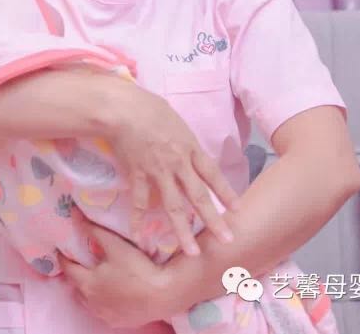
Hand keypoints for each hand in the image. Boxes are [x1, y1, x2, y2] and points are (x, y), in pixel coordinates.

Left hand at [57, 221, 178, 327]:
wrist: (163, 294)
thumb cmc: (137, 268)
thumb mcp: (115, 245)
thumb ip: (94, 230)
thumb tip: (75, 214)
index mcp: (88, 282)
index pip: (68, 269)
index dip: (63, 258)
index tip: (61, 250)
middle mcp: (92, 302)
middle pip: (76, 287)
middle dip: (75, 276)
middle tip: (79, 264)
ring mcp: (105, 315)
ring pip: (88, 303)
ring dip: (87, 291)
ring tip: (93, 280)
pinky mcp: (118, 322)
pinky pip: (103, 312)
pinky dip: (101, 303)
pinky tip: (110, 297)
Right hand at [96, 71, 241, 255]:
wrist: (121, 108)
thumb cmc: (148, 107)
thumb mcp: (176, 120)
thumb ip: (184, 140)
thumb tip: (189, 151)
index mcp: (190, 147)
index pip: (212, 175)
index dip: (226, 193)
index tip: (237, 210)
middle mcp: (178, 163)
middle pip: (199, 196)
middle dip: (214, 220)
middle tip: (226, 240)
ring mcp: (157, 171)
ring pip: (173, 206)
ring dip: (183, 231)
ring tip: (192, 252)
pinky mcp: (137, 175)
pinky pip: (140, 202)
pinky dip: (139, 219)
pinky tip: (140, 236)